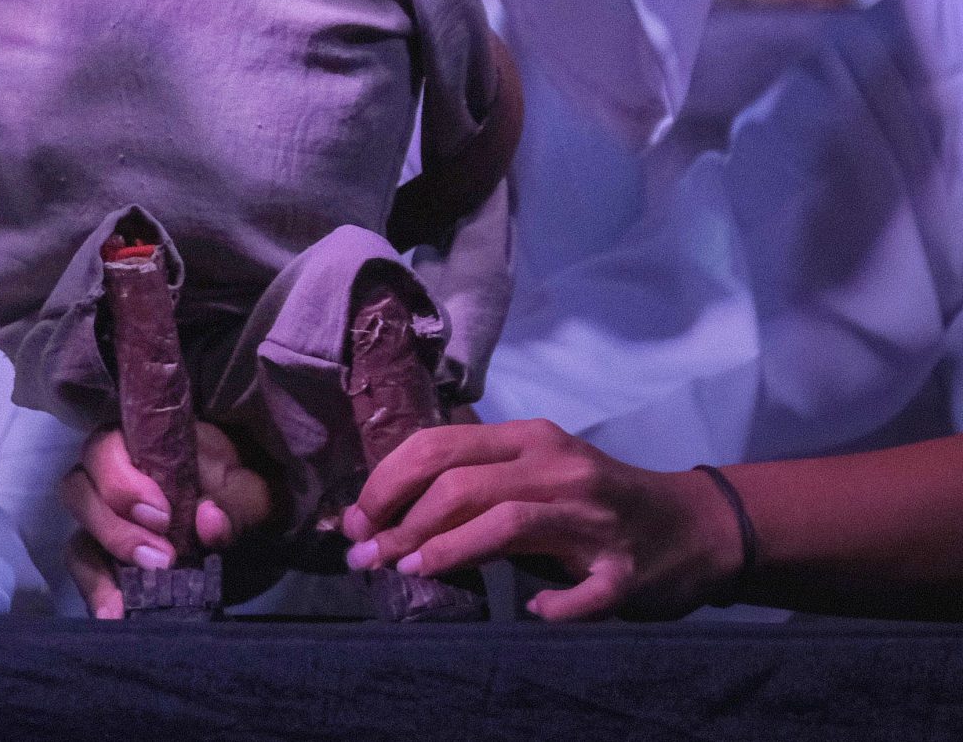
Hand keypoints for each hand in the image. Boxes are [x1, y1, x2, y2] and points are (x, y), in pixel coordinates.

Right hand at [62, 423, 274, 619]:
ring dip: (107, 558)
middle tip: (161, 557)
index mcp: (145, 445)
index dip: (120, 480)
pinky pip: (83, 565)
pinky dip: (95, 589)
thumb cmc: (243, 495)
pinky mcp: (103, 551)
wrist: (249, 525)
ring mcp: (105, 513)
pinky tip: (113, 613)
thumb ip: (236, 505)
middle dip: (113, 524)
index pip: (108, 446)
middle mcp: (113, 473)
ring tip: (142, 585)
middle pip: (80, 485)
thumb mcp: (253, 495)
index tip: (161, 517)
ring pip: (77, 527)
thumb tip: (209, 522)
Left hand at [339, 419, 740, 621]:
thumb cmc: (597, 500)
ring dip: (449, 550)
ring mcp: (595, 518)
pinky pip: (582, 593)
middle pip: (462, 483)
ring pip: (506, 522)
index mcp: (530, 440)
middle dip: (402, 521)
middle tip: (368, 556)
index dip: (386, 483)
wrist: (698, 526)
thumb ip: (472, 482)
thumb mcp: (533, 472)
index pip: (438, 445)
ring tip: (412, 571)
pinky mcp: (626, 570)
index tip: (355, 520)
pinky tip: (535, 612)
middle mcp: (560, 468)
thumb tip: (382, 511)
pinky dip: (553, 606)